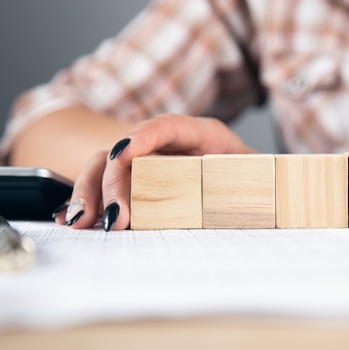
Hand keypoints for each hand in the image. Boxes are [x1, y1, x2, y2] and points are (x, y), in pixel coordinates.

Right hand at [53, 114, 254, 229]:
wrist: (234, 175)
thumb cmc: (248, 174)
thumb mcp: (258, 171)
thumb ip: (263, 177)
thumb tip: (278, 188)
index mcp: (201, 135)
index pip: (169, 126)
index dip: (145, 136)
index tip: (126, 153)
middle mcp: (166, 145)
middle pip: (127, 151)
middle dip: (114, 183)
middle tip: (115, 219)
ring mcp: (144, 162)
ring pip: (104, 167)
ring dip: (89, 194)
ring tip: (81, 223)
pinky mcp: (131, 182)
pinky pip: (98, 185)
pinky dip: (84, 201)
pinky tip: (70, 219)